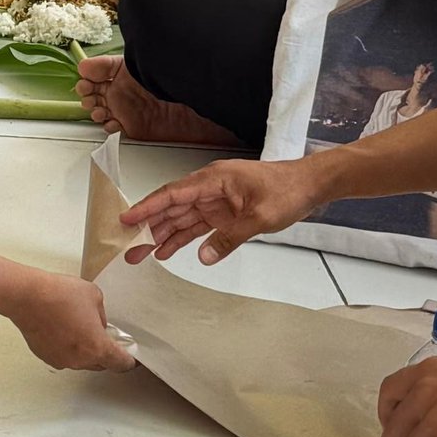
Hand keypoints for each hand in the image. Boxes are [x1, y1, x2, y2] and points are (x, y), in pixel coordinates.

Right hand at [9, 270, 134, 372]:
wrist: (27, 297)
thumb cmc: (60, 295)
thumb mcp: (94, 296)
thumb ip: (102, 315)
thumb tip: (98, 323)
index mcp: (97, 347)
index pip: (120, 364)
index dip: (128, 361)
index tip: (131, 359)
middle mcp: (80, 359)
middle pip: (101, 364)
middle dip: (105, 353)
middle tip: (102, 335)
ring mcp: (62, 360)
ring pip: (81, 361)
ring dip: (84, 349)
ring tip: (77, 326)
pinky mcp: (46, 357)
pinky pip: (64, 356)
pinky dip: (66, 347)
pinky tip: (62, 328)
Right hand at [119, 156, 327, 264]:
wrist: (309, 186)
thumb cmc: (286, 191)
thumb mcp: (260, 216)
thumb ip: (230, 237)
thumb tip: (204, 257)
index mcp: (213, 180)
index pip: (172, 194)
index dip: (147, 207)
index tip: (126, 220)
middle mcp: (209, 189)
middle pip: (171, 208)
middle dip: (148, 227)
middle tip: (128, 248)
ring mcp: (215, 202)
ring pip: (181, 219)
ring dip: (162, 235)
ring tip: (141, 255)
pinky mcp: (224, 214)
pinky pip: (197, 227)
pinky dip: (182, 238)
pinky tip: (167, 251)